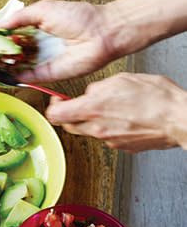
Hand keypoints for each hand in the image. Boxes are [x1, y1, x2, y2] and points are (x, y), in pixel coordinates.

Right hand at [0, 0, 115, 87]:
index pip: (3, 38)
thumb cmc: (79, 17)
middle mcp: (32, 48)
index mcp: (32, 30)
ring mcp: (36, 63)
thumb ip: (19, 18)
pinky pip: (20, 80)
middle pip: (2, 57)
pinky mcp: (43, 76)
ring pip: (8, 70)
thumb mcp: (43, 10)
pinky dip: (4, 80)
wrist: (100, 34)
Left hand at [46, 72, 186, 152]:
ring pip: (89, 131)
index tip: (57, 101)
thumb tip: (89, 92)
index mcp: (93, 109)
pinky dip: (110, 127)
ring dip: (92, 120)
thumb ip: (99, 87)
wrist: (176, 119)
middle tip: (76, 105)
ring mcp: (108, 140)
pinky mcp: (120, 147)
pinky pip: (107, 137)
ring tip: (111, 108)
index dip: (52, 107)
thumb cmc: (156, 98)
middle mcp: (97, 128)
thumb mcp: (123, 79)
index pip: (56, 115)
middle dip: (69, 115)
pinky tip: (124, 118)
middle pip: (69, 126)